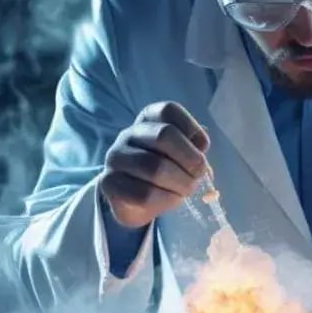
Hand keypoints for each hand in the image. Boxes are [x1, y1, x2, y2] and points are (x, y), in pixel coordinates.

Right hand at [100, 101, 210, 228]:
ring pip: (155, 167)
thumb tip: (201, 145)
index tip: (202, 148)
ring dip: (181, 183)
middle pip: (164, 135)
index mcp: (148, 119)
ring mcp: (116, 157)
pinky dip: (167, 199)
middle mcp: (128, 133)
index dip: (192, 129)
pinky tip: (171, 199)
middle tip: (199, 175)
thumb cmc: (164, 172)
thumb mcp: (181, 154)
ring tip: (187, 190)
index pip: (168, 110)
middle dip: (190, 159)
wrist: (134, 202)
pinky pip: (145, 193)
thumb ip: (193, 146)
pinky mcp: (109, 183)